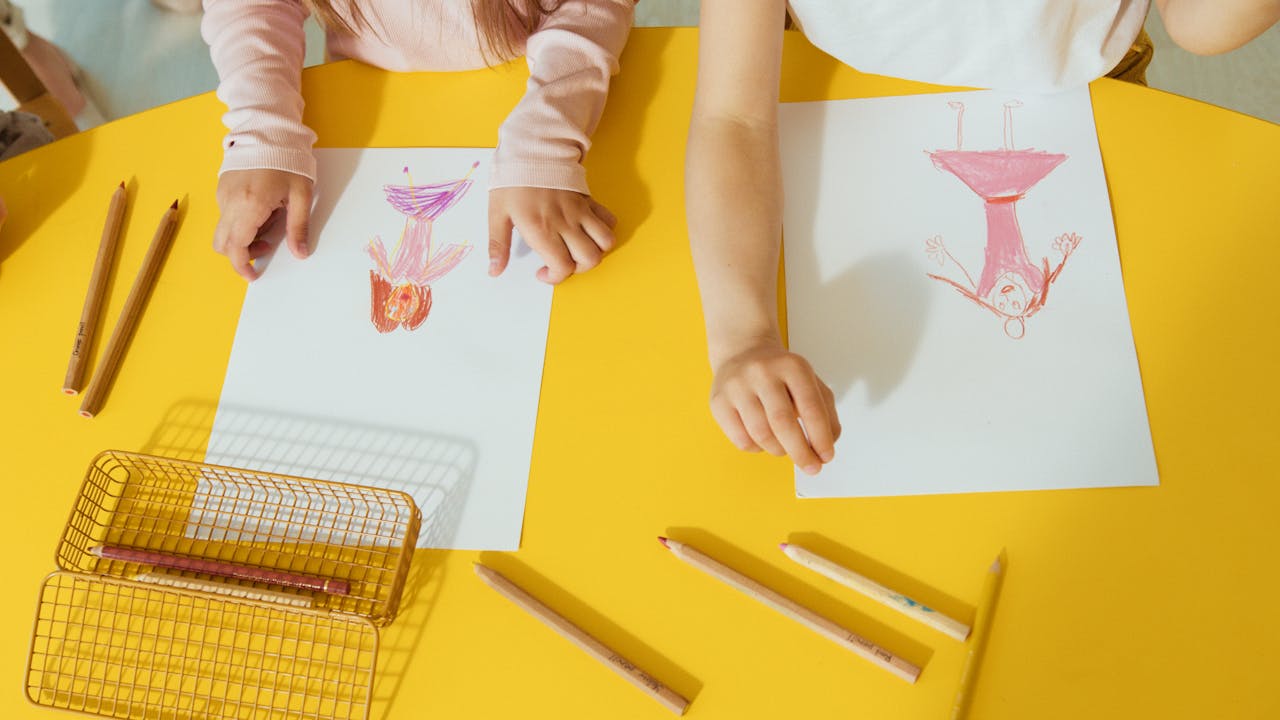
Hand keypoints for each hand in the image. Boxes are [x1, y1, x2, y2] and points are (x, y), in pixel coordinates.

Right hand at [213, 169, 313, 280]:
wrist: (268, 129)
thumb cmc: (288, 159)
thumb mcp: (301, 195)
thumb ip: (299, 227)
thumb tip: (300, 253)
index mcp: (249, 207)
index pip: (236, 248)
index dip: (242, 266)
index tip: (253, 274)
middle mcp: (229, 203)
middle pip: (222, 243)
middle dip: (241, 253)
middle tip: (265, 249)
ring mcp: (222, 194)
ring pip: (223, 228)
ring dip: (241, 236)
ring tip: (268, 222)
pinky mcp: (222, 187)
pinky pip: (225, 213)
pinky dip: (238, 221)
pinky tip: (260, 208)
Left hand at [488, 187, 616, 283]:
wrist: (531, 149)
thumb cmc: (512, 180)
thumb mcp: (497, 213)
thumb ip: (498, 245)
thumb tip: (494, 271)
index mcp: (542, 229)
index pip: (563, 267)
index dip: (555, 277)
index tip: (543, 272)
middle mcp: (566, 222)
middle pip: (590, 259)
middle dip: (578, 269)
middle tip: (562, 263)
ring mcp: (581, 211)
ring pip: (605, 242)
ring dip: (595, 252)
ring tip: (578, 250)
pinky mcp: (589, 200)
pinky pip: (609, 220)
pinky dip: (604, 230)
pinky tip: (588, 231)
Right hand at [709, 341, 840, 474]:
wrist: (742, 353)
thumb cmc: (780, 375)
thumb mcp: (810, 383)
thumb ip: (826, 413)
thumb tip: (827, 445)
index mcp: (791, 366)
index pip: (810, 407)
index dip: (820, 437)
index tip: (826, 457)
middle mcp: (762, 372)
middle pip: (783, 423)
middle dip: (801, 452)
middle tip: (811, 467)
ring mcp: (737, 386)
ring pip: (761, 435)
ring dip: (779, 450)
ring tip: (785, 448)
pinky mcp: (718, 402)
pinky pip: (742, 440)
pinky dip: (758, 449)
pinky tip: (763, 440)